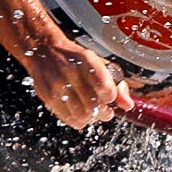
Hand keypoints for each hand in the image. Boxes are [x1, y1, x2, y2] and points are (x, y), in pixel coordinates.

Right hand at [19, 36, 133, 128]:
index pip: (105, 86)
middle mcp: (71, 70)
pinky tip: (80, 115)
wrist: (44, 50)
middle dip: (104, 112)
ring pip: (82, 115)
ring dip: (91, 118)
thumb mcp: (99, 63)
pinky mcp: (48, 96)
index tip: (111, 98)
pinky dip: (78, 121)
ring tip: (93, 113)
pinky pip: (68, 118)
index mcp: (86, 59)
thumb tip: (128, 105)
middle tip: (106, 111)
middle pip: (94, 105)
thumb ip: (117, 84)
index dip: (111, 97)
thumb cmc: (75, 58)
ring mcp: (57, 84)